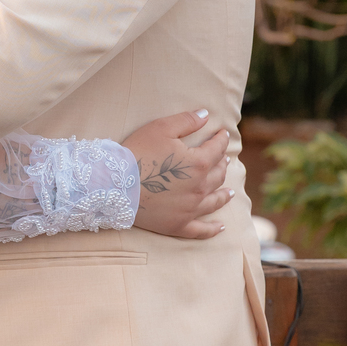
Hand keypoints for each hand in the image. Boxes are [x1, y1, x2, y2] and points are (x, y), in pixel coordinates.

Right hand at [126, 109, 233, 241]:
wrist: (115, 184)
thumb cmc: (138, 152)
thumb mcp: (161, 128)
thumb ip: (187, 121)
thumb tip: (206, 115)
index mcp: (199, 163)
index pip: (216, 149)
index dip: (220, 139)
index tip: (222, 134)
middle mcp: (200, 188)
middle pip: (218, 174)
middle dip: (222, 164)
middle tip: (224, 159)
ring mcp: (191, 209)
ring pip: (215, 201)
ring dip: (224, 194)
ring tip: (230, 192)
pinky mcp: (178, 225)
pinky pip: (201, 230)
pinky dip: (213, 229)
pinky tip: (221, 227)